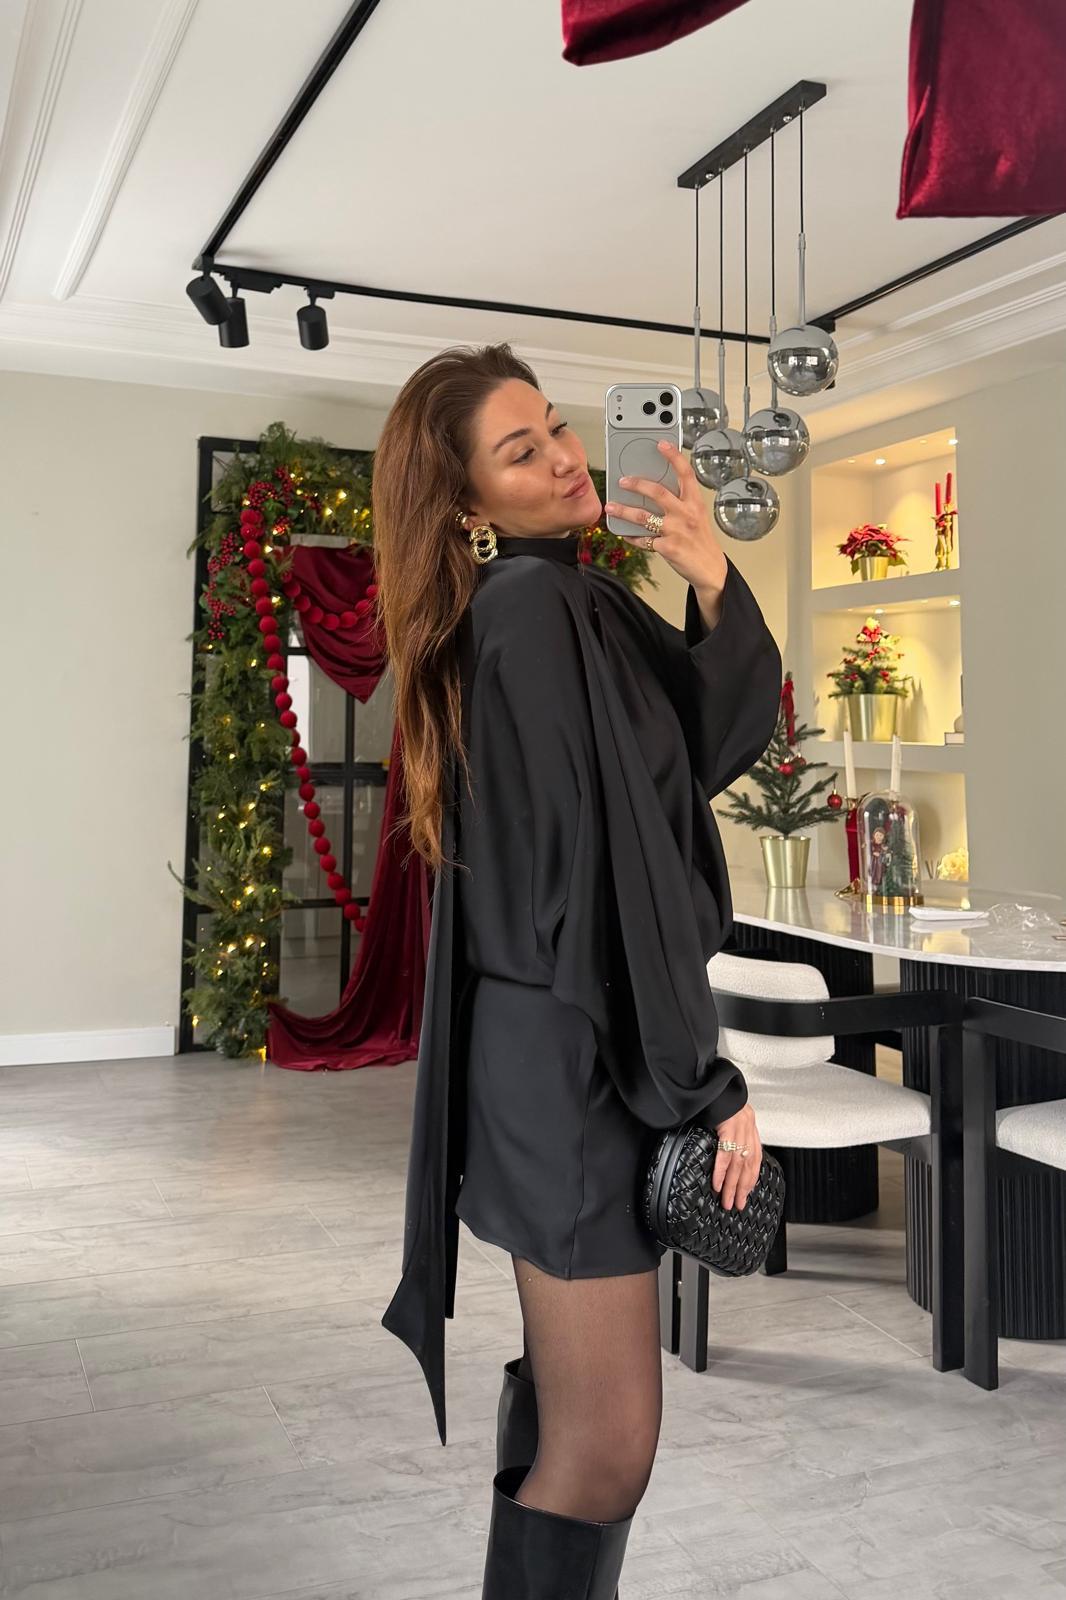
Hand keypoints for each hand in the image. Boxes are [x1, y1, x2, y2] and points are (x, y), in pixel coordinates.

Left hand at [603, 439, 727, 592]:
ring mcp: (676, 531)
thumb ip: (680, 502)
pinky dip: (630, 536)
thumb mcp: (696, 516)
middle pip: (657, 492)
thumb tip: (653, 490)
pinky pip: (642, 540)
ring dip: (623, 511)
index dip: (673, 456)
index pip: (685, 473)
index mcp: (695, 502)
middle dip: (636, 484)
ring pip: (643, 517)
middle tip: (622, 481)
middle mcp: (686, 514)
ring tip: (610, 507)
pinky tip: (622, 532)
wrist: (710, 569)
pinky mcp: (667, 548)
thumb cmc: (700, 540)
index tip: (661, 443)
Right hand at [711, 1103, 761, 1211]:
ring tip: (726, 1199)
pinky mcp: (728, 1126)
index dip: (752, 1178)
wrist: (713, 1079)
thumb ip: (731, 1132)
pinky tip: (717, 1182)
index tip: (746, 1193)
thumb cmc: (718, 1097)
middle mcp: (748, 1128)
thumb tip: (726, 1152)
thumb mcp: (729, 1114)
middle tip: (737, 1204)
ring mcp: (740, 1127)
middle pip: (748, 1165)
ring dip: (731, 1184)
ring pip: (738, 1163)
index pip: (756, 1158)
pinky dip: (721, 1170)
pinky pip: (725, 1153)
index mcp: (749, 1126)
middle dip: (742, 1188)